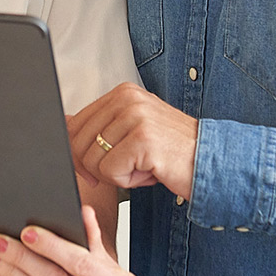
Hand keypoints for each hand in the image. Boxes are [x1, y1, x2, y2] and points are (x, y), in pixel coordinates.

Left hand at [68, 83, 198, 199]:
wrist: (211, 163)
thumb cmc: (171, 152)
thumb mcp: (132, 133)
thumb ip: (100, 128)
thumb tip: (63, 123)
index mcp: (122, 93)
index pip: (75, 125)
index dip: (79, 154)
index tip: (97, 168)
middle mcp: (127, 99)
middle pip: (78, 144)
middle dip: (96, 168)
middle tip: (126, 169)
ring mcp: (136, 117)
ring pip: (92, 160)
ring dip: (116, 175)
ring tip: (142, 167)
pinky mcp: (142, 139)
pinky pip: (110, 171)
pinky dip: (128, 182)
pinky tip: (149, 172)